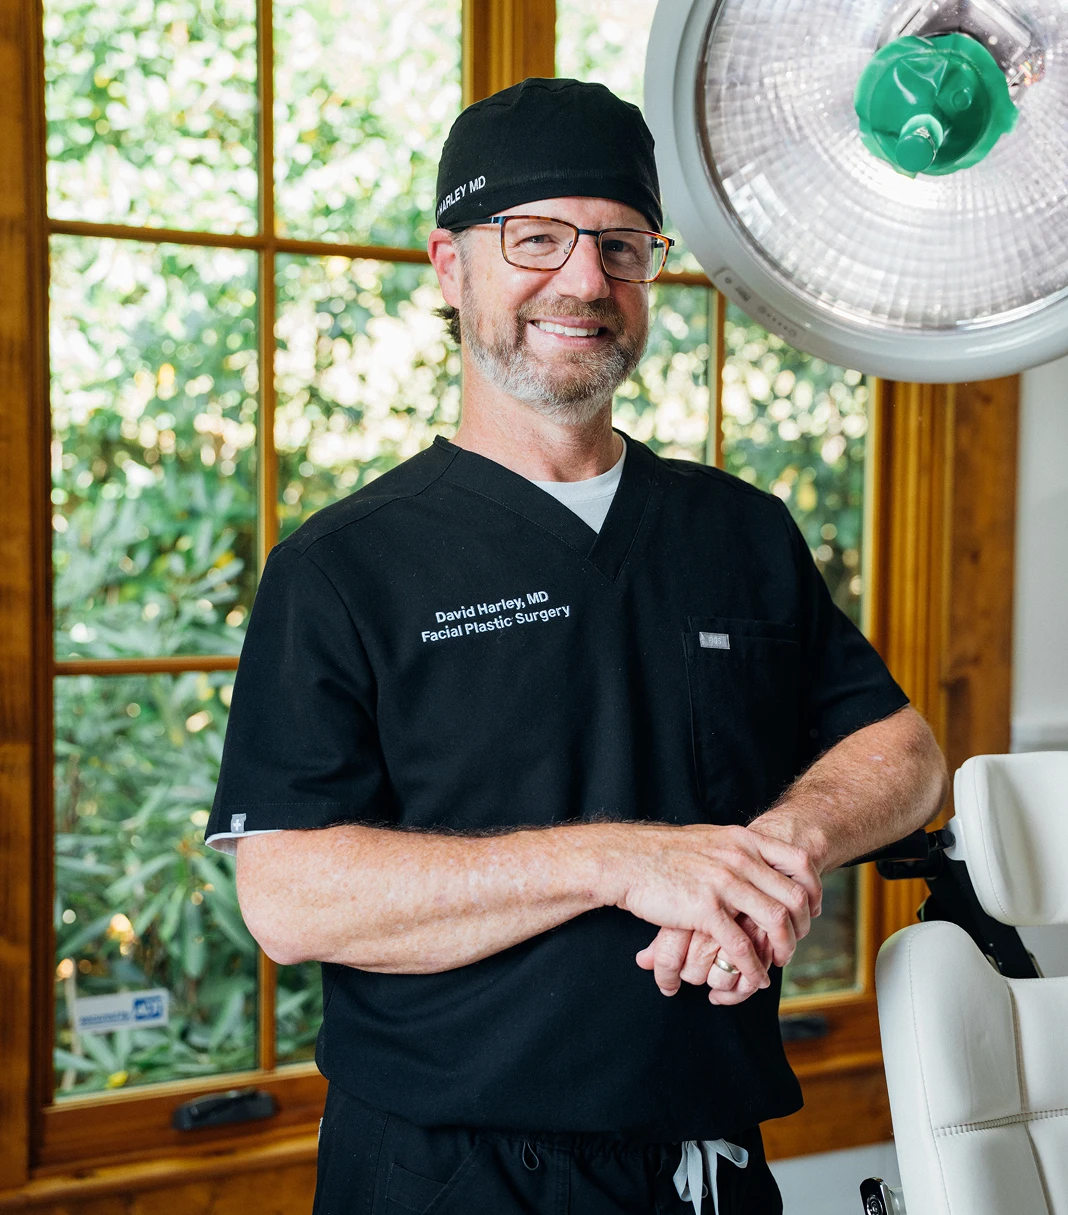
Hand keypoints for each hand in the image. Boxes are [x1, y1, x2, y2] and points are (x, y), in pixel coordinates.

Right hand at [613, 823, 820, 991]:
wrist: (626, 860)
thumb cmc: (663, 853)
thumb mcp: (710, 839)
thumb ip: (737, 849)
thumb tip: (757, 861)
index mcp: (743, 840)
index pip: (799, 861)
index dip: (814, 889)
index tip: (812, 909)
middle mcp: (740, 859)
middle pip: (794, 897)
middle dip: (802, 927)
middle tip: (793, 942)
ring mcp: (724, 883)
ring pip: (775, 922)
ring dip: (783, 949)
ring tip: (777, 962)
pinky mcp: (705, 909)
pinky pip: (741, 945)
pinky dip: (754, 967)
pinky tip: (755, 978)